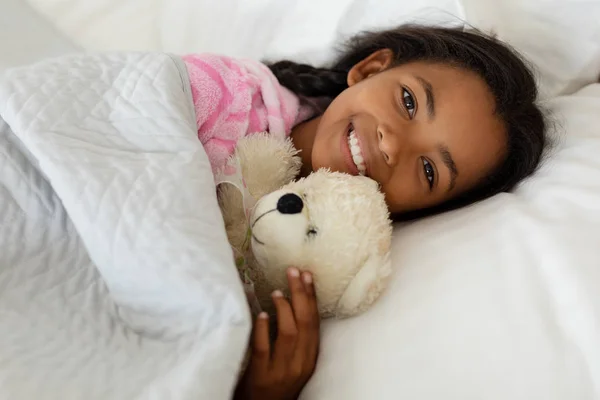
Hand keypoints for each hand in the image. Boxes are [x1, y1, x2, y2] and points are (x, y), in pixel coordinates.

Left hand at [235, 267, 319, 399]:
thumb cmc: (275, 383)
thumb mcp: (293, 362)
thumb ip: (293, 338)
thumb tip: (288, 302)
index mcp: (310, 358)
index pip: (314, 322)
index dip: (312, 297)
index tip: (308, 275)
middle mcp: (300, 364)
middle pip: (305, 323)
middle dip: (301, 294)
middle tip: (294, 271)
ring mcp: (281, 371)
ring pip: (289, 334)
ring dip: (284, 309)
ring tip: (277, 291)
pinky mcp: (261, 377)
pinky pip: (263, 348)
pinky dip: (263, 329)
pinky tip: (261, 315)